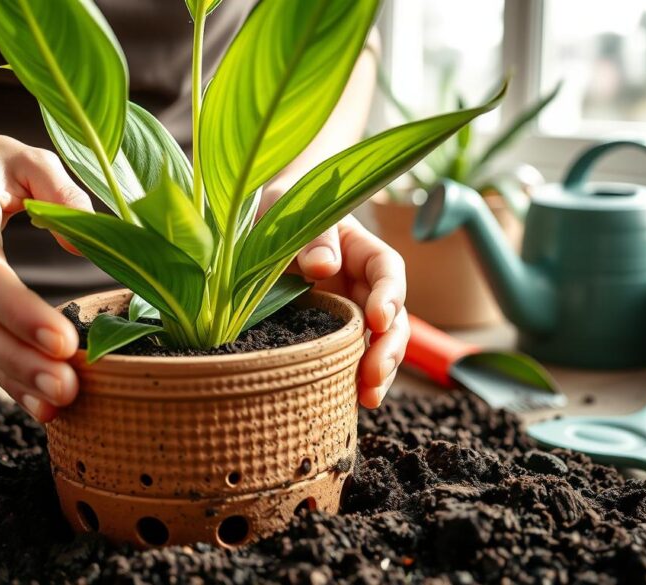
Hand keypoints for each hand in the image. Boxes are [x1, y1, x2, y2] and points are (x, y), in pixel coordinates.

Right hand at [0, 131, 90, 421]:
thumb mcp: (29, 158)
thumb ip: (58, 188)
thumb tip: (85, 239)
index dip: (20, 310)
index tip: (64, 340)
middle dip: (22, 361)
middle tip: (68, 388)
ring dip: (18, 381)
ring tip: (63, 404)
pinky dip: (12, 383)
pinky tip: (45, 407)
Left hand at [270, 203, 407, 408]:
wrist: (254, 227)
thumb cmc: (277, 211)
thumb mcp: (288, 213)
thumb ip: (310, 237)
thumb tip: (325, 267)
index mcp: (358, 249)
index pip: (387, 270)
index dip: (389, 295)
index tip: (378, 318)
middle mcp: (360, 284)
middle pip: (391, 317)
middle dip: (389, 347)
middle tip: (374, 373)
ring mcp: (346, 312)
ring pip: (375, 345)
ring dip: (378, 372)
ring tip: (368, 398)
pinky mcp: (326, 334)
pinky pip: (346, 359)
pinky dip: (350, 380)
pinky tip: (346, 402)